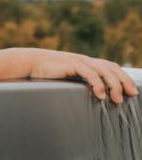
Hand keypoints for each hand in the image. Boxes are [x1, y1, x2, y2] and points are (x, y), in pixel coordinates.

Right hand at [22, 48, 137, 103]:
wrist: (28, 63)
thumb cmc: (44, 73)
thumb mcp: (65, 79)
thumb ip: (77, 83)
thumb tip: (88, 97)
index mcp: (86, 62)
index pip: (111, 67)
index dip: (123, 78)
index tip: (131, 91)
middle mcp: (85, 60)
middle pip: (112, 68)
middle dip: (124, 82)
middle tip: (131, 95)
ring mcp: (79, 60)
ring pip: (105, 71)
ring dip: (114, 85)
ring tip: (117, 100)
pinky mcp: (71, 63)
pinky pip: (90, 73)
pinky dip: (98, 84)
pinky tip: (101, 95)